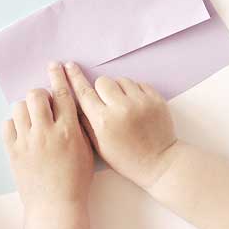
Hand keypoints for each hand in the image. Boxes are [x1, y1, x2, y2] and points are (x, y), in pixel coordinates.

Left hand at [3, 62, 94, 211]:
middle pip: (36, 95)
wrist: (55, 205)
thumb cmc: (75, 180)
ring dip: (26, 109)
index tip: (55, 65)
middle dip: (40, 95)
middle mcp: (46, 132)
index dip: (58, 76)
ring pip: (19, 107)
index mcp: (68, 131)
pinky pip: (7, 124)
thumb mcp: (86, 151)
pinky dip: (14, 125)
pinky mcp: (12, 149)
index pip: (62, 94)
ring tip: (33, 120)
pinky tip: (23, 133)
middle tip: (43, 104)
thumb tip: (68, 105)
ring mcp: (27, 140)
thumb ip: (77, 126)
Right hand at [65, 62, 177, 188]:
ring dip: (118, 89)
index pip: (84, 91)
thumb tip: (73, 100)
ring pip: (120, 80)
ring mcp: (141, 102)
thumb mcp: (98, 144)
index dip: (74, 76)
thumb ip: (84, 120)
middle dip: (101, 89)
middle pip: (102, 81)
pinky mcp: (156, 99)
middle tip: (106, 103)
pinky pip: (138, 83)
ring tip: (123, 104)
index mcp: (103, 120)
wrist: (160, 163)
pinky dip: (134, 91)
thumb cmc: (125, 157)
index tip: (68, 65)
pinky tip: (135, 105)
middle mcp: (122, 108)